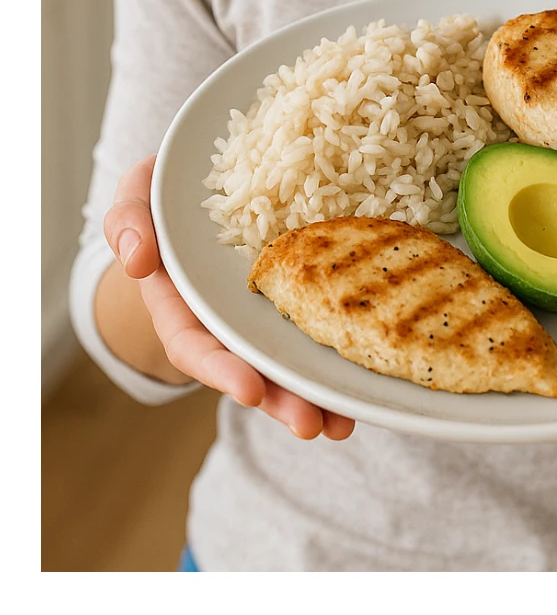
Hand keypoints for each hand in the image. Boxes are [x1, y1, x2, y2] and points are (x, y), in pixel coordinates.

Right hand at [102, 154, 355, 442]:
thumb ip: (128, 224)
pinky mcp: (301, 292)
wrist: (200, 191)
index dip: (220, 370)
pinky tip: (371, 370)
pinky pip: (321, 322)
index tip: (250, 390)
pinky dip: (344, 347)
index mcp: (181, 305)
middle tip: (311, 424)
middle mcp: (225, 320)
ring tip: (345, 423)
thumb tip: (138, 260)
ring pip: (289, 360)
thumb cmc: (162, 197)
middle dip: (280, 400)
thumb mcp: (135, 199)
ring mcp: (264, 313)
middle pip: (250, 368)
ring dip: (317, 395)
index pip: (194, 346)